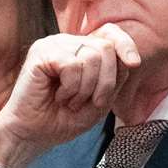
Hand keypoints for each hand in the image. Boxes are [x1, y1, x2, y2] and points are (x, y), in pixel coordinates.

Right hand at [0, 26, 141, 167]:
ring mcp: (53, 45)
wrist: (33, 135)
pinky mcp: (41, 52)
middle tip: (85, 101)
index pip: (110, 33)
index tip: (134, 63)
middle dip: (104, 82)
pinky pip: (73, 65)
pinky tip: (58, 96)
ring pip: (92, 57)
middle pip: (105, 48)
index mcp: (83, 50)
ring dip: (85, 89)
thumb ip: (116, 78)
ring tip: (69, 100)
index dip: (126, 45)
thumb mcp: (101, 101)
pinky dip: (71, 88)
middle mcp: (68, 42)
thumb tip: (129, 58)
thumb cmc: (63, 119)